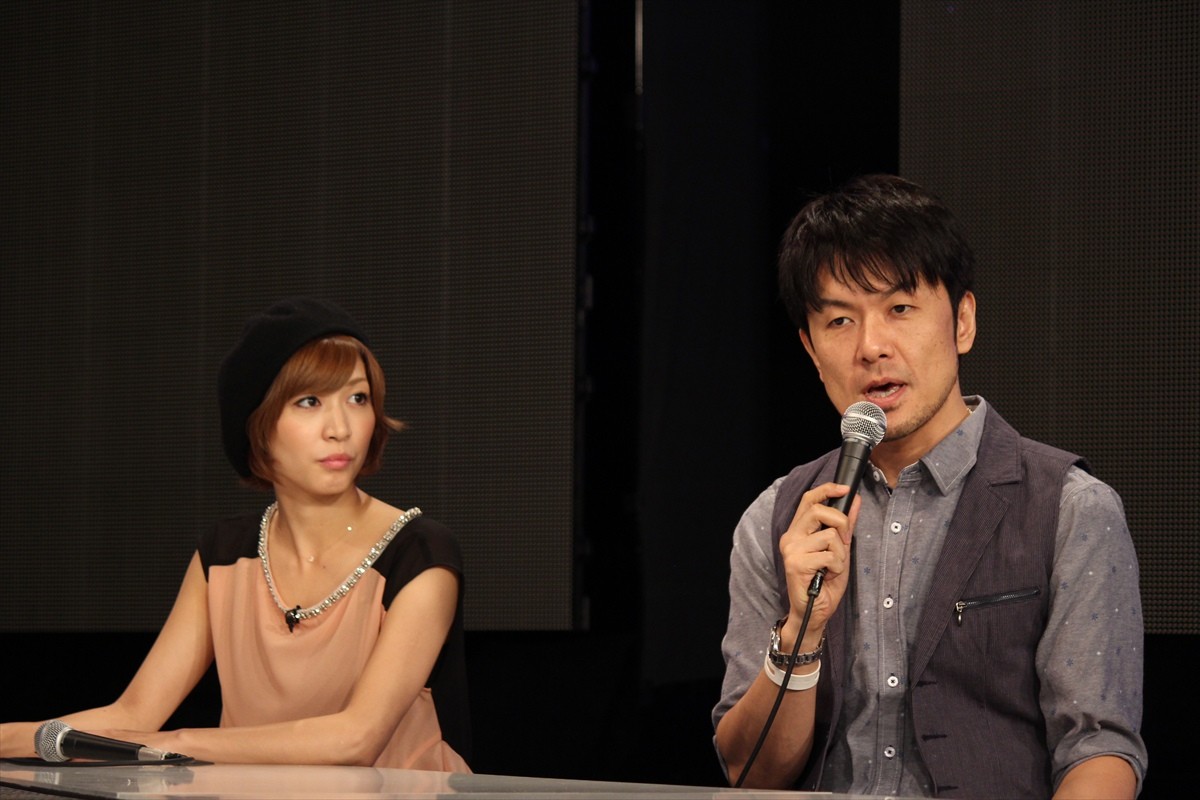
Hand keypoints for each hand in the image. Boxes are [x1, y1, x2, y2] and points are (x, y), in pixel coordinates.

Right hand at [777, 482, 858, 647]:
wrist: (814, 613)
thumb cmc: (825, 583)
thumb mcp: (840, 551)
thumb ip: (846, 526)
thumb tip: (855, 501)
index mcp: (798, 531)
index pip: (809, 499)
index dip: (827, 489)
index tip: (845, 488)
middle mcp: (790, 537)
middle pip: (818, 510)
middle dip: (841, 522)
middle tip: (844, 541)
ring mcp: (791, 550)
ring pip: (828, 535)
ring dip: (840, 554)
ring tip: (832, 567)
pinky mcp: (796, 563)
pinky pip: (829, 554)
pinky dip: (837, 566)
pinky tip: (828, 576)